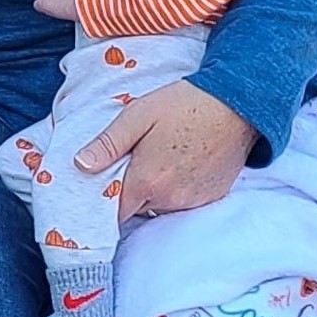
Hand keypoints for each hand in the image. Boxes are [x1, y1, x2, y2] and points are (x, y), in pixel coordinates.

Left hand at [74, 83, 255, 222]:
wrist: (235, 103)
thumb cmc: (184, 104)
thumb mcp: (138, 114)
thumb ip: (108, 143)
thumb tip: (81, 164)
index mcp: (148, 181)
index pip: (116, 213)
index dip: (106, 203)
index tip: (103, 188)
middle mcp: (171, 199)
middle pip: (139, 209)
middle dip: (132, 192)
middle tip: (135, 161)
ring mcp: (195, 201)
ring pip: (162, 206)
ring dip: (156, 191)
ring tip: (160, 158)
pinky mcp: (213, 196)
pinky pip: (185, 202)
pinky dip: (179, 189)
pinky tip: (182, 162)